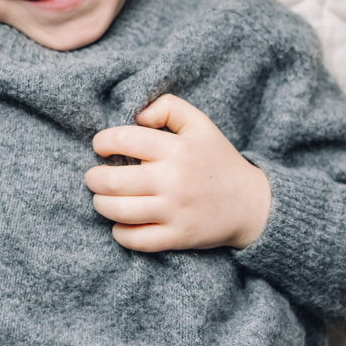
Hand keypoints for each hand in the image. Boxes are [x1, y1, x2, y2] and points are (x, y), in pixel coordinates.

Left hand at [84, 94, 271, 251]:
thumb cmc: (217, 160)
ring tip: (103, 198)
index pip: (122, 139)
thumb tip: (138, 115)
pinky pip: (135, 239)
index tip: (102, 147)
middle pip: (112, 180)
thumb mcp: (199, 124)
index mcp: (177, 149)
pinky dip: (119, 232)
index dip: (102, 142)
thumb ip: (168, 106)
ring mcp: (176, 211)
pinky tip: (120, 223)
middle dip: (94, 178)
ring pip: (118, 210)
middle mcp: (174, 180)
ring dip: (100, 204)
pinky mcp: (178, 237)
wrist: (252, 205)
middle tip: (95, 177)